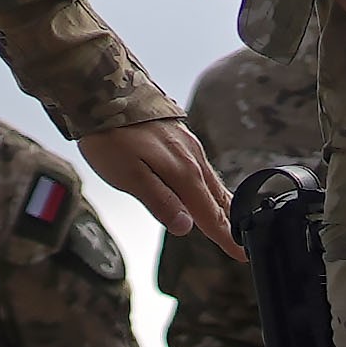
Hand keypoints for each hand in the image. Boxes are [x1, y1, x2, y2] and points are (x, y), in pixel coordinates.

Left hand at [80, 115, 230, 242]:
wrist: (103, 92)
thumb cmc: (110, 137)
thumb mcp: (129, 176)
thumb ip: (160, 201)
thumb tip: (186, 227)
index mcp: (183, 173)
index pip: (209, 214)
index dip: (225, 236)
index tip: (241, 254)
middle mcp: (192, 159)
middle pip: (217, 199)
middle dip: (230, 223)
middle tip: (242, 244)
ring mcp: (188, 146)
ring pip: (211, 182)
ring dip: (222, 204)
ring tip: (231, 220)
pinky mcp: (179, 136)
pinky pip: (202, 168)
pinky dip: (209, 186)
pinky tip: (204, 188)